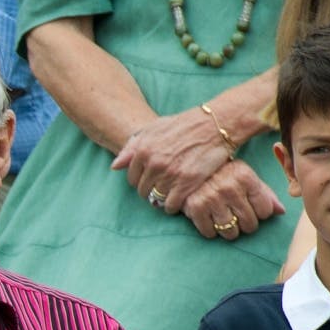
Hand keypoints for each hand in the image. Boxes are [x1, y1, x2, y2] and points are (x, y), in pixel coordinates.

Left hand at [110, 106, 236, 211]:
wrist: (215, 124)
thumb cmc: (184, 125)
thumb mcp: (154, 129)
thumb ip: (132, 146)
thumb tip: (115, 166)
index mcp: (143, 150)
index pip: (132, 178)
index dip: (141, 180)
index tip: (152, 179)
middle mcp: (154, 163)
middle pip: (143, 191)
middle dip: (151, 190)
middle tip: (163, 187)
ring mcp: (170, 174)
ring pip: (156, 199)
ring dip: (163, 199)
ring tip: (172, 192)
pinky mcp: (186, 183)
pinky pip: (171, 205)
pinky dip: (173, 205)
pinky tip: (180, 198)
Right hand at [179, 159, 284, 239]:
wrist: (188, 166)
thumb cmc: (222, 173)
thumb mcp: (244, 176)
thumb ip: (264, 193)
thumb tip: (281, 212)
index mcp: (246, 176)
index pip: (265, 210)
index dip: (260, 212)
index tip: (251, 207)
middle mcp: (230, 187)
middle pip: (250, 224)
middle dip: (246, 223)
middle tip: (237, 215)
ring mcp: (212, 198)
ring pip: (231, 232)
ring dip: (229, 230)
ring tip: (224, 219)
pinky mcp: (195, 208)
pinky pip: (210, 233)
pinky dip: (211, 230)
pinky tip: (209, 219)